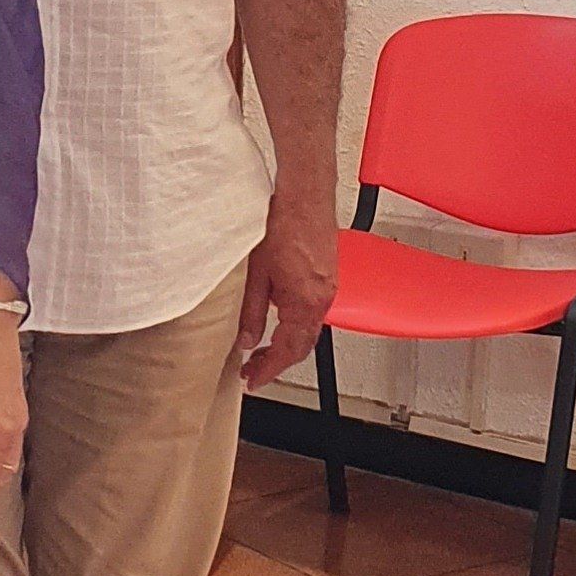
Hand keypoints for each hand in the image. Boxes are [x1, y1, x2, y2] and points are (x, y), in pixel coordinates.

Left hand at [238, 188, 336, 388]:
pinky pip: (313, 311)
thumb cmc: (282, 223)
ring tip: (262, 352)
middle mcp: (322, 299)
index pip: (289, 351)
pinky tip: (279, 320)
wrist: (304, 194)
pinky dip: (296, 324)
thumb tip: (247, 339)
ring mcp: (328, 287)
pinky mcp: (327, 275)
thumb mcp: (256, 273)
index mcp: (305, 303)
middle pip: (302, 345)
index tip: (253, 380)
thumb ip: (252, 312)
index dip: (269, 370)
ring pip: (308, 329)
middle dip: (278, 362)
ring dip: (287, 344)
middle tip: (253, 371)